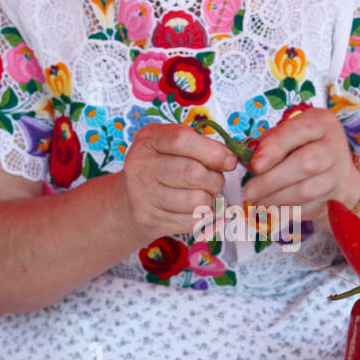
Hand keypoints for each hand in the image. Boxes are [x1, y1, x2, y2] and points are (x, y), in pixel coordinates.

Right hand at [119, 121, 235, 241]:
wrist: (129, 200)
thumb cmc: (161, 168)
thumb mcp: (172, 146)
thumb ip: (200, 146)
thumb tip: (230, 160)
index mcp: (149, 139)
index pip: (183, 139)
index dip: (213, 151)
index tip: (229, 161)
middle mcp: (141, 165)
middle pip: (193, 173)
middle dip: (216, 179)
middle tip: (215, 181)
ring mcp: (142, 194)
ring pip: (197, 200)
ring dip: (210, 199)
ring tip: (203, 195)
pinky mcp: (150, 219)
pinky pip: (192, 221)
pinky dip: (203, 216)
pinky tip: (196, 210)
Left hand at [243, 108, 359, 221]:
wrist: (336, 172)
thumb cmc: (303, 147)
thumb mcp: (287, 133)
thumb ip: (267, 142)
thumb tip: (245, 160)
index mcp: (322, 123)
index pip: (301, 131)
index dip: (276, 147)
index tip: (255, 165)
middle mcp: (334, 146)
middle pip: (306, 164)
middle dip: (272, 179)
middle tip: (249, 190)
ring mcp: (338, 174)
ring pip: (307, 190)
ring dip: (277, 198)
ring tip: (257, 200)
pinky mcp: (335, 198)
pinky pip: (309, 208)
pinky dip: (287, 211)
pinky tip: (272, 208)